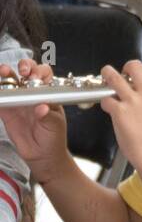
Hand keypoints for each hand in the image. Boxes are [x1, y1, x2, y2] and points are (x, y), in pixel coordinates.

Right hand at [0, 59, 73, 182]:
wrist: (42, 155)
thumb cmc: (53, 137)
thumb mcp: (55, 127)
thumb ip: (49, 117)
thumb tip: (43, 108)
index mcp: (47, 93)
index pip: (44, 75)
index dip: (40, 72)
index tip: (36, 78)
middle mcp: (32, 93)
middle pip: (26, 71)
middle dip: (24, 66)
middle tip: (23, 72)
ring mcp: (18, 99)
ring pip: (9, 80)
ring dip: (6, 73)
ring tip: (4, 72)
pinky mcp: (6, 109)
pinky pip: (0, 97)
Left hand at [99, 58, 141, 183]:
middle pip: (134, 65)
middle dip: (127, 68)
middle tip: (125, 76)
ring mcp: (132, 102)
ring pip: (112, 75)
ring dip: (108, 75)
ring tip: (109, 80)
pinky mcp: (119, 112)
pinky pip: (106, 99)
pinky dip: (105, 104)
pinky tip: (111, 111)